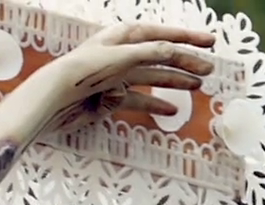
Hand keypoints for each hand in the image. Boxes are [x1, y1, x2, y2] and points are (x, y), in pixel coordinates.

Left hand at [42, 24, 216, 130]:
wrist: (54, 99)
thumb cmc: (84, 70)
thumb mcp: (124, 56)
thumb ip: (151, 52)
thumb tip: (174, 51)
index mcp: (124, 37)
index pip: (162, 34)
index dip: (186, 37)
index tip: (209, 42)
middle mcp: (121, 55)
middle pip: (160, 57)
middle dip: (185, 62)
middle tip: (209, 69)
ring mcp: (116, 77)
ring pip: (152, 78)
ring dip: (174, 81)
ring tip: (197, 86)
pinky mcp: (109, 99)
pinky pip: (138, 100)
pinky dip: (154, 105)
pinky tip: (171, 110)